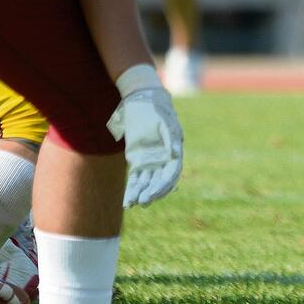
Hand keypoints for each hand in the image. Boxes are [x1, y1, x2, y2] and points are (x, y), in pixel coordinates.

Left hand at [108, 86, 183, 207]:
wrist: (141, 99)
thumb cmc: (155, 108)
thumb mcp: (163, 119)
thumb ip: (171, 136)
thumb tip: (176, 153)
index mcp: (174, 151)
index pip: (171, 173)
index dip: (164, 186)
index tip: (154, 193)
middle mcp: (163, 159)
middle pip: (159, 181)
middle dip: (152, 192)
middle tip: (143, 202)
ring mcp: (150, 161)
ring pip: (146, 182)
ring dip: (140, 194)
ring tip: (132, 204)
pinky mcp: (137, 160)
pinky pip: (136, 179)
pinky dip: (132, 190)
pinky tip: (127, 202)